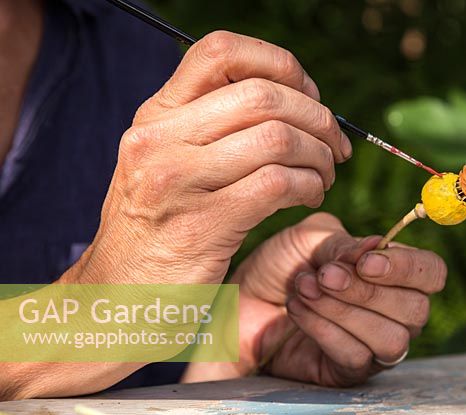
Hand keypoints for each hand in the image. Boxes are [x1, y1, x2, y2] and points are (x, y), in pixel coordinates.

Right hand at [64, 31, 350, 284]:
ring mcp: (177, 181)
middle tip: (335, 147)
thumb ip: (210, 129)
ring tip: (324, 177)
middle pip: (263, 95)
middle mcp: (160, 139)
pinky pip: (280, 185)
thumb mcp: (166, 165)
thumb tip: (290, 101)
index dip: (280, 64)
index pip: (221, 52)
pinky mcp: (203, 226)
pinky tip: (311, 198)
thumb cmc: (159, 230)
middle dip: (318, 118)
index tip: (309, 95)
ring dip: (320, 157)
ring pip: (279, 139)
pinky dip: (310, 187)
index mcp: (155, 116)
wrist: (115, 297)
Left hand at [187, 213, 447, 385]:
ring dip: (344, 311)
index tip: (366, 261)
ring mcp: (375, 346)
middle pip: (416, 309)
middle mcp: (394, 312)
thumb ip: (345, 244)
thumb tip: (378, 248)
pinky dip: (325, 330)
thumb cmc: (278, 267)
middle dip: (366, 291)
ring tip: (303, 290)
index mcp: (394, 274)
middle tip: (323, 275)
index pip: (432, 274)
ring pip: (392, 338)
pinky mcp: (349, 374)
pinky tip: (298, 311)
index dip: (408, 267)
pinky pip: (357, 357)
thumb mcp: (310, 240)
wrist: (235, 303)